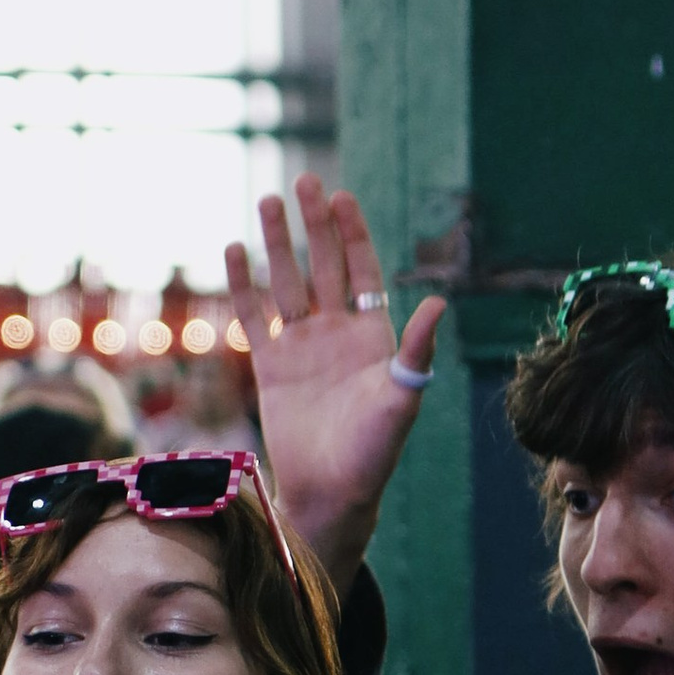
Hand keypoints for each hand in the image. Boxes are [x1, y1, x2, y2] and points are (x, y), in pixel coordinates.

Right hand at [223, 175, 445, 594]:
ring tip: (265, 200)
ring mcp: (301, 347)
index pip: (361, 270)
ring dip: (277, 243)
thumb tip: (440, 300)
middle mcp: (336, 333)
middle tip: (303, 180)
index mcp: (372, 335)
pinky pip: (253, 317)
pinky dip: (243, 285)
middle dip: (313, 223)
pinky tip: (234, 251)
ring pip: (286, 282)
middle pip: (323, 264)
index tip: (340, 196)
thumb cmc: (374, 453)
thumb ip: (415, 350)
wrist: (330, 494)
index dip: (352, 233)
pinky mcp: (270, 366)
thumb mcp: (402, 399)